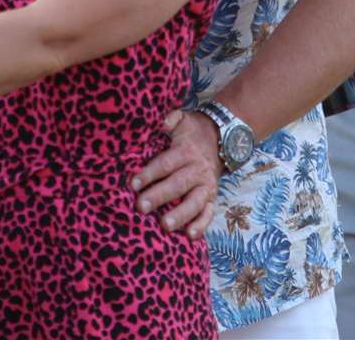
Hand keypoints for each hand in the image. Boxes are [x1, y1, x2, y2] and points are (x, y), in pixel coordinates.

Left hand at [129, 110, 219, 238]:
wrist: (221, 138)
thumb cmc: (191, 132)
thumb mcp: (182, 119)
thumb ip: (170, 118)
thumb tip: (160, 123)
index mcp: (186, 151)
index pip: (166, 164)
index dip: (149, 173)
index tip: (133, 183)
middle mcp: (197, 170)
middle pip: (177, 185)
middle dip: (159, 196)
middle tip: (141, 207)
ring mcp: (206, 186)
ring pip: (194, 202)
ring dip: (180, 214)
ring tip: (165, 225)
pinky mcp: (212, 198)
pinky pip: (209, 213)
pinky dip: (201, 225)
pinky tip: (189, 236)